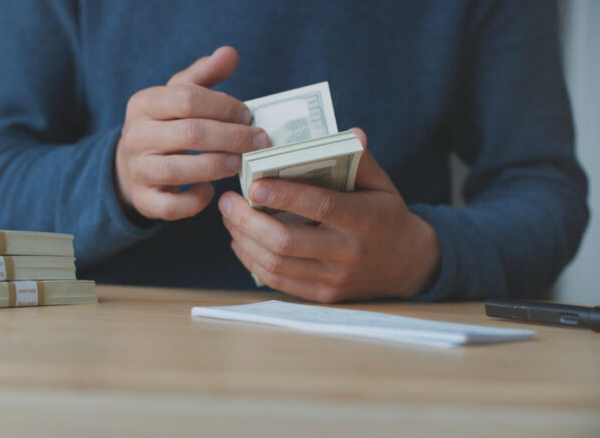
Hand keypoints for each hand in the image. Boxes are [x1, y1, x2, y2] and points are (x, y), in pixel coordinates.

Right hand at [115, 46, 268, 220]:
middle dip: (232, 137)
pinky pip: (171, 206)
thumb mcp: (177, 95)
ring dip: (217, 166)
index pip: (188, 98)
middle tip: (259, 141)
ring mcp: (138, 170)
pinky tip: (211, 190)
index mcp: (144, 103)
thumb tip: (230, 53)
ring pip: (179, 170)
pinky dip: (195, 200)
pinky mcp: (144, 200)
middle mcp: (136, 136)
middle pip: (190, 133)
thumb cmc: (165, 126)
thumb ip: (204, 75)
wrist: (129, 166)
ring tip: (239, 162)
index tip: (248, 114)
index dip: (225, 106)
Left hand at [219, 128, 440, 302]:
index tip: (253, 184)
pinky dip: (252, 261)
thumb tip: (349, 132)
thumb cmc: (386, 215)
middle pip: (287, 242)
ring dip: (244, 239)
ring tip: (229, 217)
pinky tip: (241, 241)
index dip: (285, 196)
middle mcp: (348, 253)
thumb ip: (361, 159)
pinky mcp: (322, 295)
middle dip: (248, 220)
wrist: (409, 265)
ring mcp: (334, 279)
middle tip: (228, 200)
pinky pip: (278, 281)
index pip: (321, 207)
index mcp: (365, 219)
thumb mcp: (382, 184)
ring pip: (276, 263)